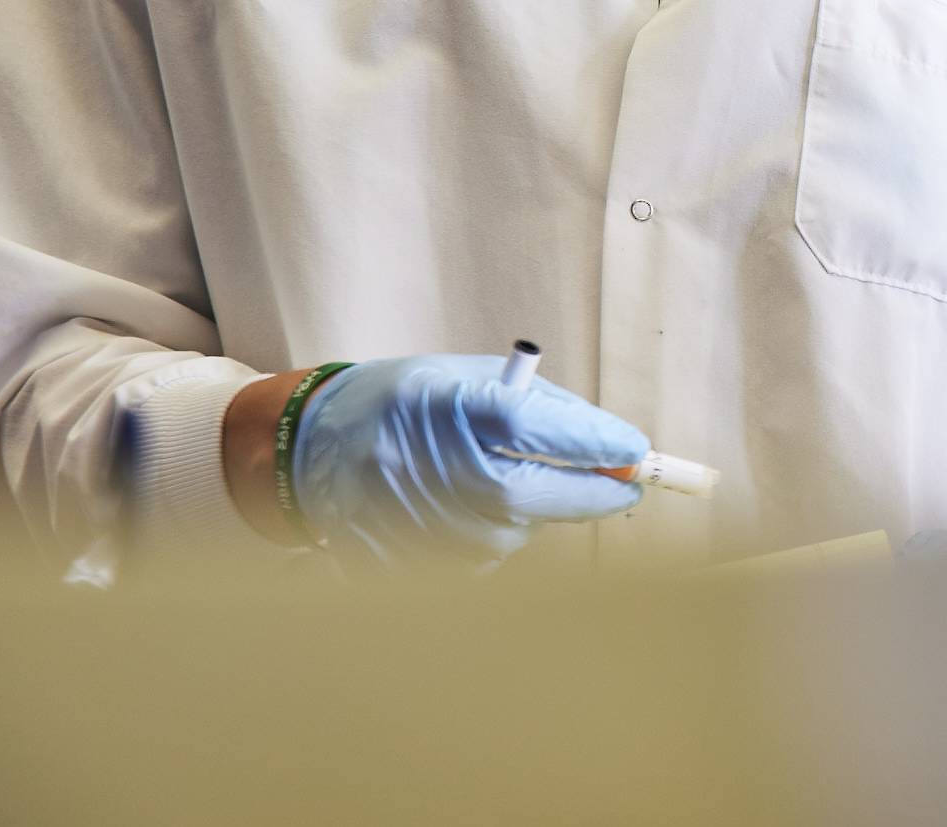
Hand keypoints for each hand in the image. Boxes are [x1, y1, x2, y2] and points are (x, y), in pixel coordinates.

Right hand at [291, 355, 649, 569]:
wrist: (312, 442)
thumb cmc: (410, 402)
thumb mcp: (474, 379)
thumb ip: (547, 409)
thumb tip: (615, 448)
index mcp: (438, 404)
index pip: (529, 427)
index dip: (590, 443)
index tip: (635, 452)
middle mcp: (414, 462)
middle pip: (522, 495)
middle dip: (586, 495)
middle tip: (623, 487)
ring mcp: (394, 517)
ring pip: (503, 538)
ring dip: (529, 516)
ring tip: (503, 482)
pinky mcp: (384, 561)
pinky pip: (470, 567)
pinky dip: (489, 542)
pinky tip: (467, 512)